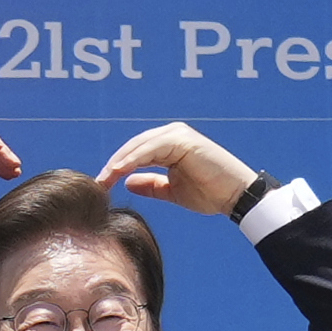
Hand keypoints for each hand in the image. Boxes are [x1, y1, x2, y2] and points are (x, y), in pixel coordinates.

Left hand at [95, 122, 258, 215]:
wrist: (235, 196)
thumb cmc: (209, 193)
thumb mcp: (172, 191)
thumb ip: (151, 185)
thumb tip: (127, 182)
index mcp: (169, 145)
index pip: (136, 153)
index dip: (117, 168)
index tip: (101, 185)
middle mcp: (172, 135)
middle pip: (134, 147)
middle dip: (114, 165)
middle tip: (97, 183)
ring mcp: (178, 134)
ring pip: (139, 146)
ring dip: (119, 162)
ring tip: (104, 179)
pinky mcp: (182, 140)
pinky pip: (151, 149)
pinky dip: (133, 159)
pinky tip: (119, 172)